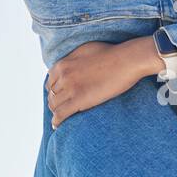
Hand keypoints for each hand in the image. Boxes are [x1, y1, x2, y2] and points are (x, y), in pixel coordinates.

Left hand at [46, 38, 162, 127]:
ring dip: (56, 111)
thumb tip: (68, 65)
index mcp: (63, 63)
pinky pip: (61, 114)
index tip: (59, 95)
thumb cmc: (111, 53)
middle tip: (62, 107)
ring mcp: (71, 88)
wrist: (126, 60)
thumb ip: (73, 59)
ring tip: (61, 117)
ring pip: (54, 105)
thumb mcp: (85, 50)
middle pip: (51, 93)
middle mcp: (63, 75)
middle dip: (55, 101)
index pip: (50, 80)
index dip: (54, 89)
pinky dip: (57, 121)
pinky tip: (57, 126)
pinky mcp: (79, 100)